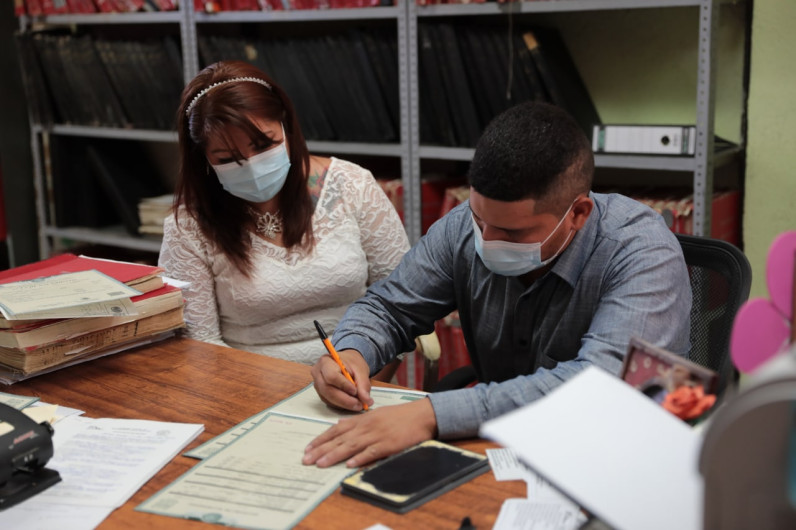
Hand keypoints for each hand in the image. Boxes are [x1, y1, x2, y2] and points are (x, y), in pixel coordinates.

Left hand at [302, 398, 437, 467]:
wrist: (422, 414)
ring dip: (335, 455)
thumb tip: (340, 425)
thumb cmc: (400, 416)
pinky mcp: (389, 444)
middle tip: (306, 459)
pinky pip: (372, 452)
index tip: (308, 448)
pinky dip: (360, 458)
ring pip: (351, 446)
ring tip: (321, 464)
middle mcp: (366, 426)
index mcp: (363, 419)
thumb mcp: (376, 414)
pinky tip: (350, 464)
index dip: (321, 439)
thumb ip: (357, 421)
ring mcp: (377, 435)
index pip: (336, 429)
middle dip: (321, 449)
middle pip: (340, 439)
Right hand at [310, 349, 372, 410]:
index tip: (356, 391)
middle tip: (359, 404)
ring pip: (328, 399)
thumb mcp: (360, 370)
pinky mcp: (321, 394)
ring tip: (358, 404)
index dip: (343, 385)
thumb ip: (364, 385)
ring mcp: (318, 385)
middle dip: (344, 400)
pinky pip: (330, 402)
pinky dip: (342, 405)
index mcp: (326, 362)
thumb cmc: (351, 363)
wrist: (345, 364)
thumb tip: (367, 401)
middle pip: (328, 390)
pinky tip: (351, 403)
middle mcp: (318, 374)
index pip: (331, 376)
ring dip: (344, 404)